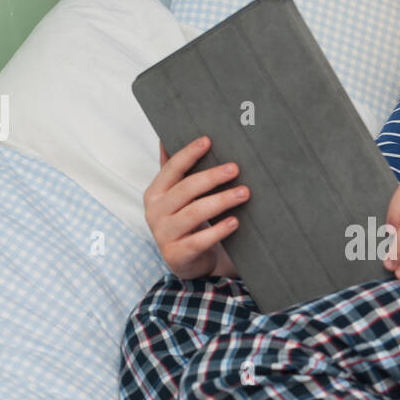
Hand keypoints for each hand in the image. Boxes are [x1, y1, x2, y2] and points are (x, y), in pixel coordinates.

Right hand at [143, 136, 247, 278]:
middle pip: (186, 189)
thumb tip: (166, 137)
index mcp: (155, 193)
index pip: (172, 168)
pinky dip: (219, 230)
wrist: (186, 261)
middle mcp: (155, 212)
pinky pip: (200, 240)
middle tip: (235, 168)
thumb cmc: (185, 222)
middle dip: (212, 177)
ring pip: (195, 213)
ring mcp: (164, 234)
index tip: (208, 140)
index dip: (189, 153)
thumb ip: (173, 171)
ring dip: (222, 201)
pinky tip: (235, 222)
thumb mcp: (176, 196)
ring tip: (244, 193)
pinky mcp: (177, 255)